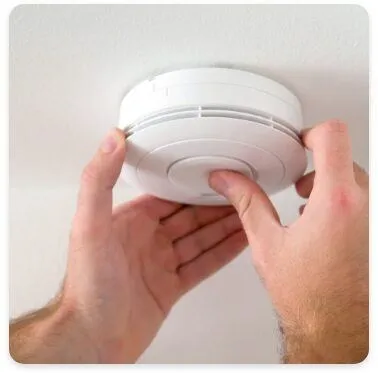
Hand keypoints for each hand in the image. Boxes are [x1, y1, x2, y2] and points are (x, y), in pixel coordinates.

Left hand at [60, 129, 246, 361]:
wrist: (94, 338)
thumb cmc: (88, 286)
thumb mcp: (90, 224)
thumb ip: (99, 181)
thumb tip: (111, 140)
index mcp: (131, 221)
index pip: (169, 195)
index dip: (192, 184)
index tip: (213, 173)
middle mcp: (147, 240)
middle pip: (190, 216)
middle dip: (215, 205)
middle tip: (241, 192)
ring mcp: (161, 264)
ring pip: (200, 239)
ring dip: (224, 226)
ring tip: (249, 213)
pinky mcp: (171, 286)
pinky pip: (203, 264)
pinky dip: (222, 253)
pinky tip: (239, 242)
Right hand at [209, 120, 368, 362]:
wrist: (336, 331)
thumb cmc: (309, 298)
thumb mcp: (268, 243)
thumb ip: (247, 202)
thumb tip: (227, 180)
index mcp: (337, 203)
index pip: (333, 137)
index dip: (311, 133)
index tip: (300, 144)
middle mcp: (367, 208)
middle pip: (344, 158)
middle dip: (317, 168)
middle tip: (300, 185)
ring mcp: (376, 221)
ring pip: (358, 181)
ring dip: (333, 186)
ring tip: (311, 207)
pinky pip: (367, 201)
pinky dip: (348, 203)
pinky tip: (327, 224)